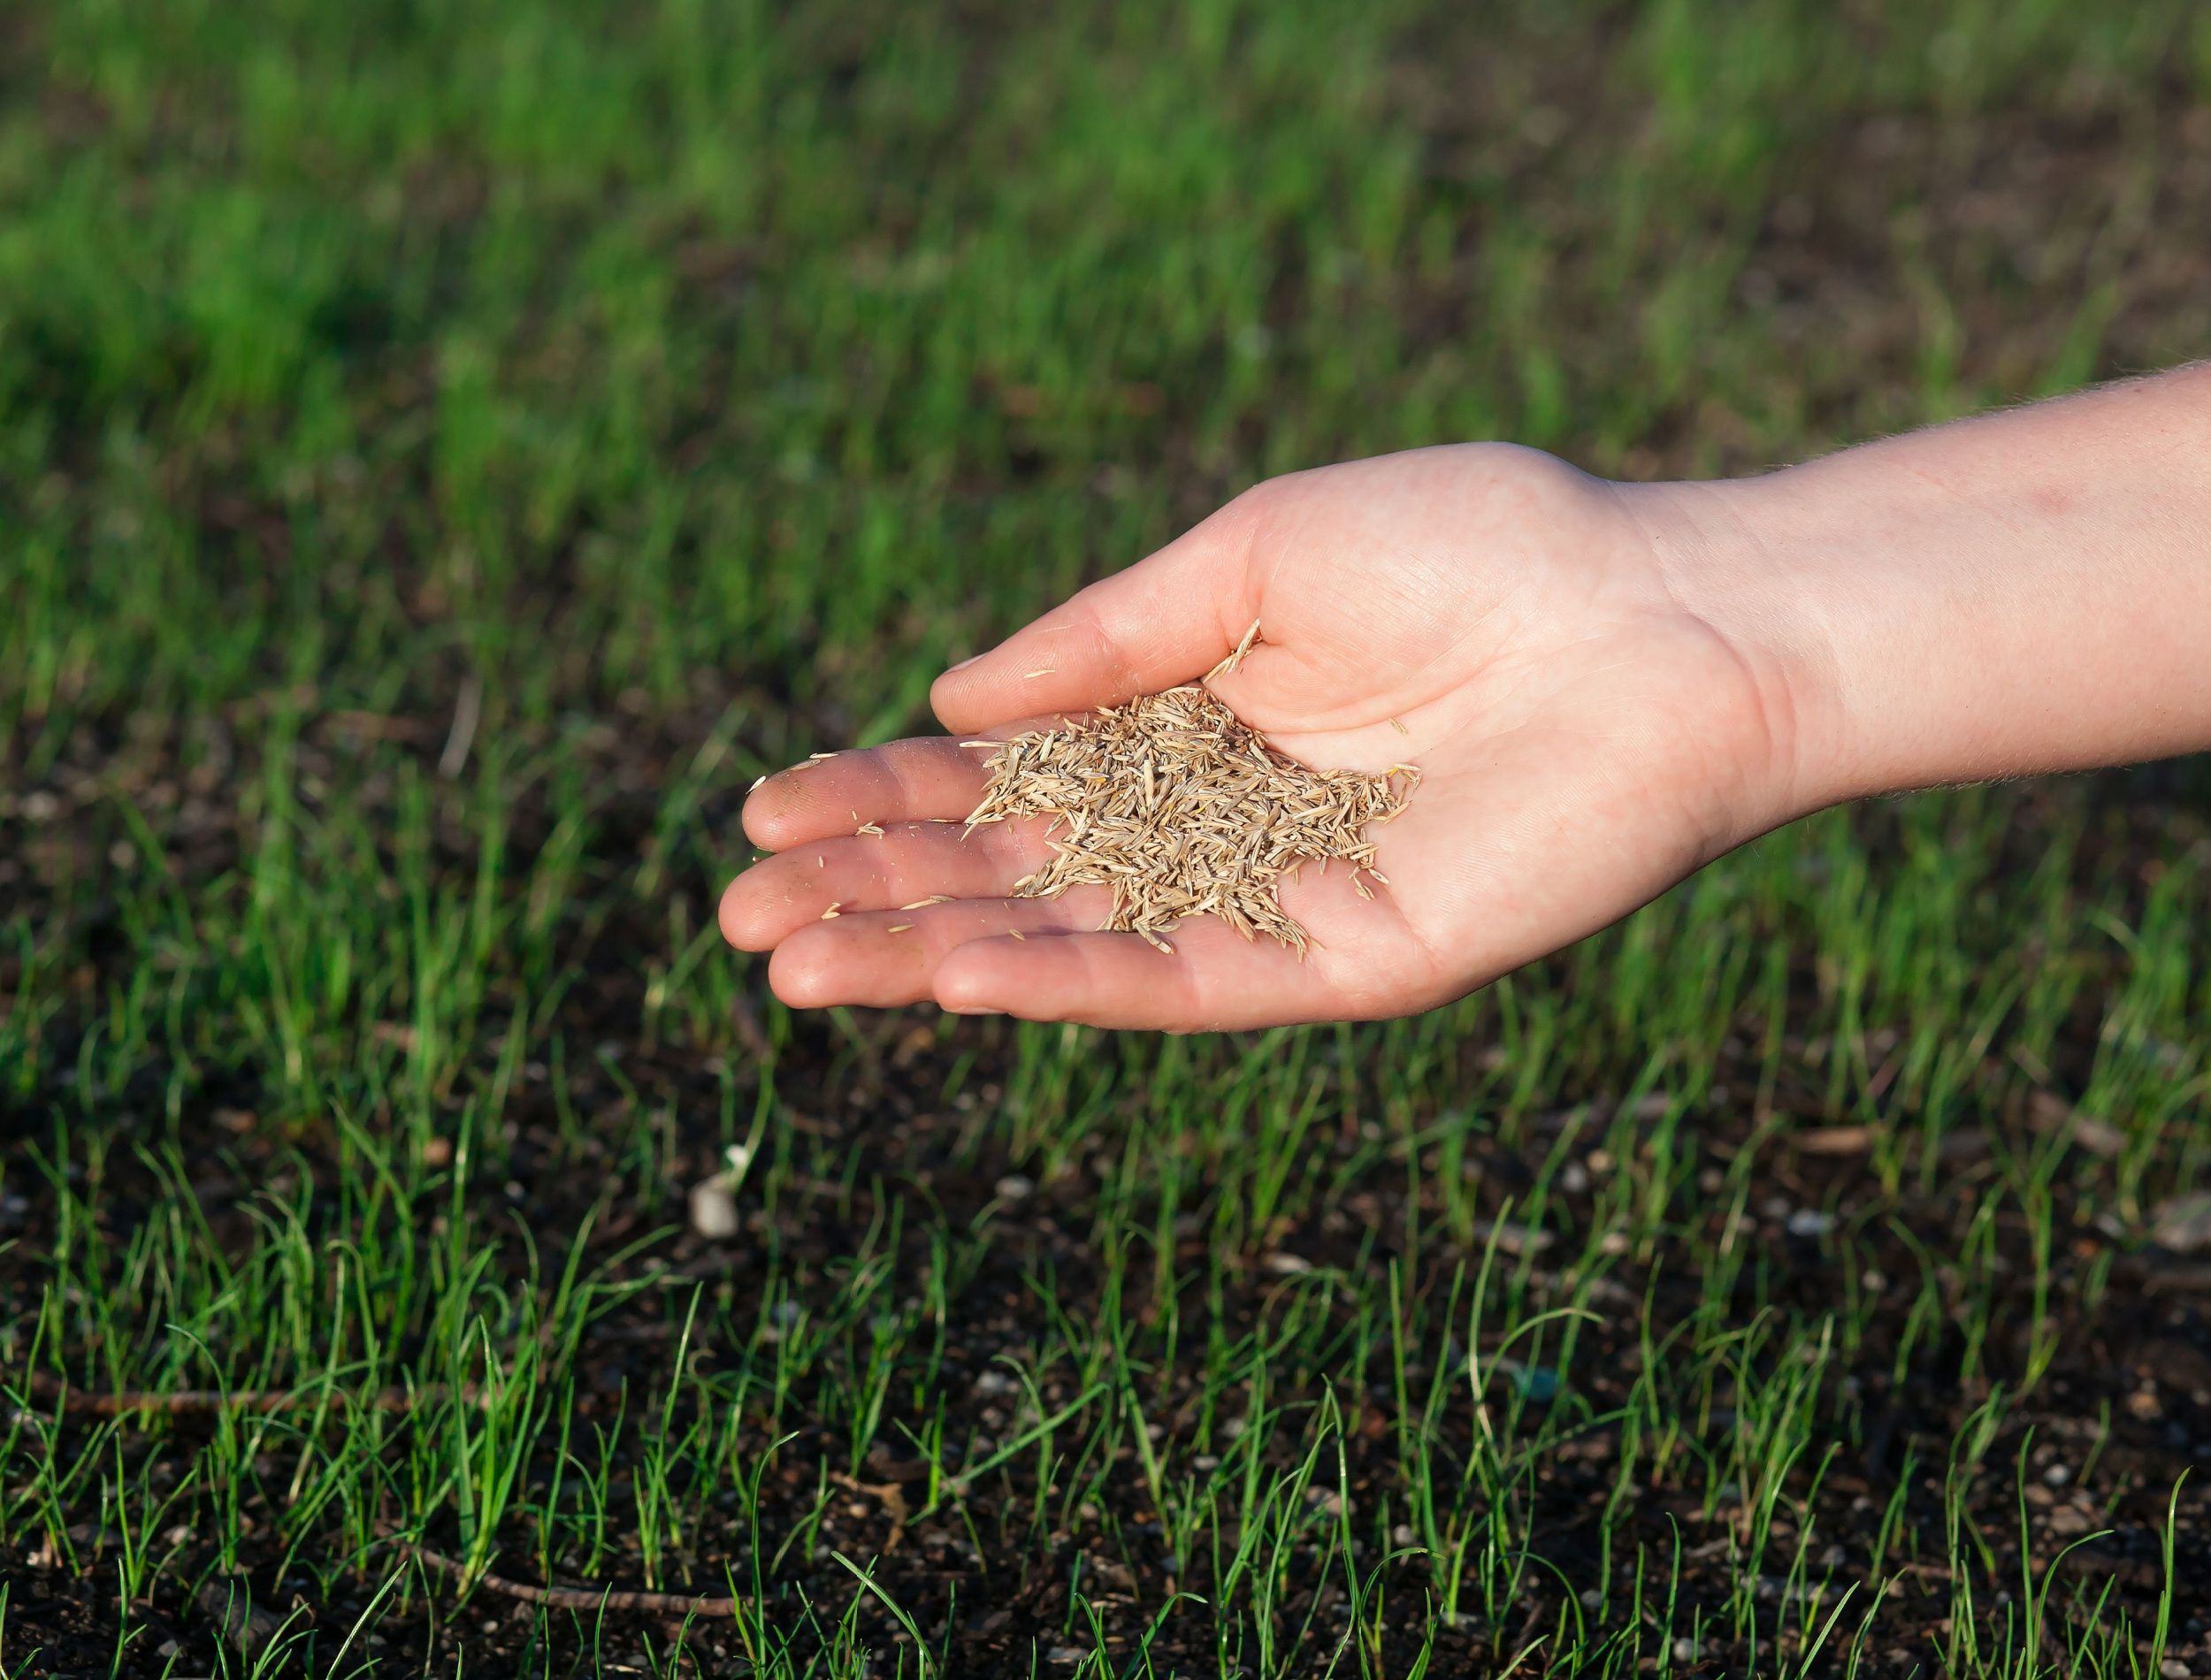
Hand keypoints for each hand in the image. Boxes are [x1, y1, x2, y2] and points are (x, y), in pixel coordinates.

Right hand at [719, 444, 1807, 1029]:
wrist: (1666, 617)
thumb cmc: (1481, 547)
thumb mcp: (1257, 553)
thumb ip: (1107, 636)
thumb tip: (950, 699)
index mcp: (1191, 724)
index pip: (1005, 779)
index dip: (885, 796)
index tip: (767, 805)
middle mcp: (1217, 827)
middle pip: (1015, 874)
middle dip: (878, 893)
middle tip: (743, 916)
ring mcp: (1274, 903)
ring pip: (1074, 943)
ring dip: (934, 957)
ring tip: (798, 971)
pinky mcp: (1343, 963)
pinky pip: (1186, 983)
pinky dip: (1072, 982)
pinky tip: (958, 974)